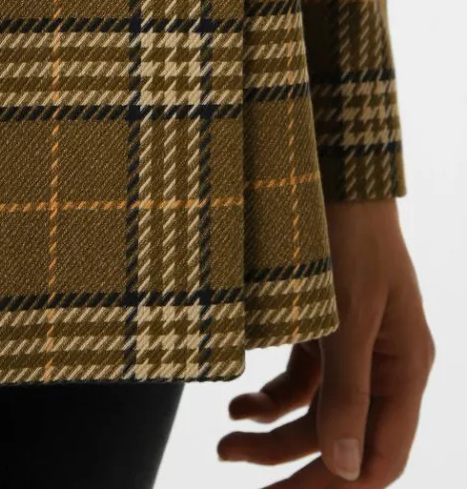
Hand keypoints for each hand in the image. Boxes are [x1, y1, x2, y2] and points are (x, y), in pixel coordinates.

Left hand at [217, 199, 433, 485]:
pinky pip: (299, 383)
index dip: (335, 487)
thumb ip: (346, 392)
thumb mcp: (346, 315)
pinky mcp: (322, 328)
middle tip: (235, 469)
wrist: (330, 171)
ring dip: (270, 434)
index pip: (380, 458)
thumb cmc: (348, 235)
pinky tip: (237, 402)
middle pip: (341, 441)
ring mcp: (352, 347)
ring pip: (315, 415)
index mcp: (404, 369)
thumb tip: (341, 465)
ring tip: (223, 442)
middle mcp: (383, 365)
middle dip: (289, 463)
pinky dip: (268, 398)